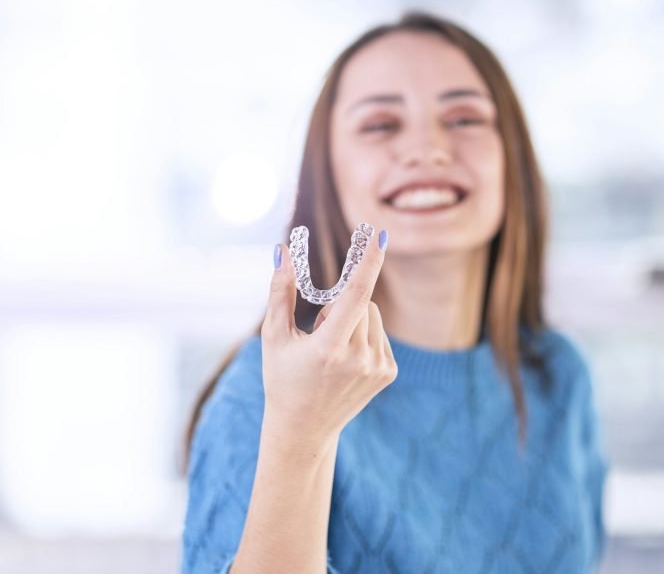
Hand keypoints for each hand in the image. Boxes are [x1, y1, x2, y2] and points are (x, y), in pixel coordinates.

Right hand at [260, 226, 395, 445]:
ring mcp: (377, 367)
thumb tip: (282, 250)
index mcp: (328, 349)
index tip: (379, 235)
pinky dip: (364, 335)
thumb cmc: (282, 378)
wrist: (303, 428)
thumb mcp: (274, 336)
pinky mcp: (389, 372)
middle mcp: (359, 359)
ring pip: (373, 315)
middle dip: (341, 304)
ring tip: (331, 349)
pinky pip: (380, 333)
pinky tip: (346, 360)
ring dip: (354, 319)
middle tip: (318, 331)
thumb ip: (280, 291)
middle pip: (362, 302)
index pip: (357, 295)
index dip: (369, 262)